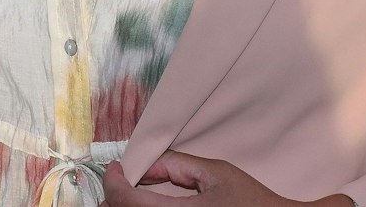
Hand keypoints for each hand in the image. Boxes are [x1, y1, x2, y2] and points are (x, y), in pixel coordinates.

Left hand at [101, 151, 353, 206]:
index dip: (114, 181)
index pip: (126, 200)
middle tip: (122, 179)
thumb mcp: (217, 173)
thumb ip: (178, 165)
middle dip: (116, 196)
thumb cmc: (251, 201)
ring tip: (134, 193)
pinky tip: (148, 206)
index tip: (115, 168)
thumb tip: (145, 163)